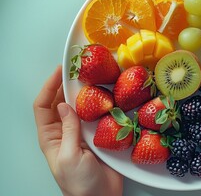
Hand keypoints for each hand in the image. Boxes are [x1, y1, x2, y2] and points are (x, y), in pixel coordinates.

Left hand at [33, 66, 122, 195]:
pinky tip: (104, 98)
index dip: (49, 87)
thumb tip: (65, 105)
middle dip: (65, 85)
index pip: (43, 106)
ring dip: (82, 93)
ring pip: (78, 107)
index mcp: (50, 137)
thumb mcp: (69, 156)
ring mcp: (80, 133)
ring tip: (90, 79)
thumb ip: (68, 130)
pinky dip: (97, 105)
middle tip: (77, 70)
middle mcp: (63, 132)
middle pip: (59, 102)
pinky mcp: (95, 136)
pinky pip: (94, 116)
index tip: (60, 71)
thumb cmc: (79, 184)